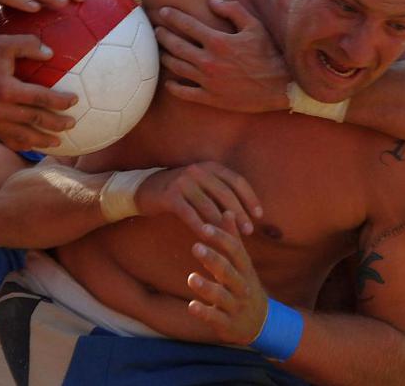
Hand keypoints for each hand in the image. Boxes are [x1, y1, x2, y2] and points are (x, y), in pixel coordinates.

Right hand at [0, 34, 77, 150]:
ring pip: (21, 136)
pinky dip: (21, 144)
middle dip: (56, 124)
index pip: (40, 98)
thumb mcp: (4, 42)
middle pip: (34, 120)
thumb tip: (51, 54)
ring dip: (41, 141)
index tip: (75, 100)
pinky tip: (33, 146)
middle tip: (72, 124)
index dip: (59, 101)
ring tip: (57, 142)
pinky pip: (5, 138)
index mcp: (5, 88)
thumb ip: (29, 45)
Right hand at [135, 163, 262, 237]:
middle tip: (249, 231)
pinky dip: (200, 227)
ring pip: (209, 206)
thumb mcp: (201, 185)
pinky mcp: (170, 195)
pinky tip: (207, 239)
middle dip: (240, 213)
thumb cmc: (178, 191)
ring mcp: (183, 182)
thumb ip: (219, 192)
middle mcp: (198, 170)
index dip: (250, 198)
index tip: (259, 216)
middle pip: (225, 193)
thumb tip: (245, 211)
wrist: (144, 189)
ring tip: (232, 238)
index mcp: (209, 166)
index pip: (236, 180)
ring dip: (222, 224)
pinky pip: (190, 214)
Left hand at [155, 0, 290, 112]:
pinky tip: (169, 81)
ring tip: (159, 51)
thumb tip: (211, 1)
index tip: (162, 11)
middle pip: (176, 46)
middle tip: (155, 30)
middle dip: (162, 36)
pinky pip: (184, 92)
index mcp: (218, 41)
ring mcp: (207, 81)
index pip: (187, 25)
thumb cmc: (268, 54)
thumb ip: (232, 10)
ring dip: (164, 57)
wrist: (280, 86)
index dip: (172, 17)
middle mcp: (208, 61)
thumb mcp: (254, 26)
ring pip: (176, 67)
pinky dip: (173, 87)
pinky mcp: (210, 97)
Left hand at [186, 212, 267, 344]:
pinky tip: (191, 306)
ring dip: (206, 287)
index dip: (221, 238)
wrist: (262, 323)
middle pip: (229, 271)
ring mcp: (236, 306)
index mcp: (245, 269)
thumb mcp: (242, 263)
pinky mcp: (227, 324)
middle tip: (196, 246)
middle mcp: (242, 286)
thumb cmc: (245, 285)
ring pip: (222, 296)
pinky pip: (216, 318)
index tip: (205, 227)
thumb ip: (233, 238)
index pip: (235, 250)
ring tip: (190, 277)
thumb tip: (227, 210)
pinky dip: (204, 313)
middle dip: (213, 259)